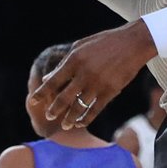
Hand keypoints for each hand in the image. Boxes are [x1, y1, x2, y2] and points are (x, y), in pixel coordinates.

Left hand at [30, 21, 155, 130]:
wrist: (133, 43)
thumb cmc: (104, 43)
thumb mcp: (80, 47)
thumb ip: (63, 64)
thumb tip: (47, 78)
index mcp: (74, 60)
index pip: (53, 80)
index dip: (42, 92)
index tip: (32, 101)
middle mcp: (84, 73)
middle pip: (64, 97)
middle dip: (54, 109)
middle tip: (49, 116)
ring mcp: (97, 83)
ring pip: (79, 106)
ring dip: (69, 118)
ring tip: (64, 124)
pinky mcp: (110, 91)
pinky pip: (95, 109)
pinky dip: (86, 118)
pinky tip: (80, 122)